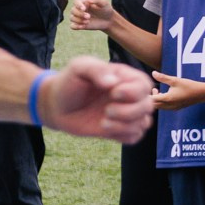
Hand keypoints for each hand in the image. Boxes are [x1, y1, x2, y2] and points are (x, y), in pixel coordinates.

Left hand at [37, 58, 153, 143]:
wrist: (56, 105)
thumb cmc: (69, 83)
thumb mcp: (79, 68)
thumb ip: (96, 69)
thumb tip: (113, 82)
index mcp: (125, 78)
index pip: (145, 86)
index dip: (133, 92)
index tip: (113, 93)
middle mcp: (130, 97)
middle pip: (148, 106)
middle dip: (129, 112)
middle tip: (107, 111)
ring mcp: (125, 114)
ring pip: (144, 123)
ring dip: (126, 126)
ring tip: (104, 123)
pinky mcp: (118, 130)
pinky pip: (135, 137)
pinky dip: (124, 136)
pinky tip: (106, 130)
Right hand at [69, 0, 114, 32]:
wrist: (109, 20)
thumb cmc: (106, 9)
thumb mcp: (104, 3)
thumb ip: (97, 0)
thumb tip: (89, 0)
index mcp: (84, 2)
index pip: (76, 1)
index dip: (78, 5)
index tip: (84, 9)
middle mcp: (80, 9)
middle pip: (73, 10)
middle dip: (80, 14)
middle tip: (89, 16)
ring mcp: (79, 17)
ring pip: (72, 18)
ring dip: (78, 20)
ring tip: (87, 22)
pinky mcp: (80, 24)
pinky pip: (72, 26)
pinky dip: (76, 26)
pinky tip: (82, 26)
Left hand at [149, 73, 194, 109]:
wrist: (202, 93)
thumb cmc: (189, 86)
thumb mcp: (175, 80)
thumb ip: (163, 77)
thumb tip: (153, 73)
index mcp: (167, 99)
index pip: (151, 99)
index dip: (147, 95)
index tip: (147, 88)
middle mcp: (169, 105)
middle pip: (154, 105)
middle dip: (151, 98)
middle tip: (154, 89)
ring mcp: (173, 108)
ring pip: (159, 107)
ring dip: (157, 100)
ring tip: (160, 91)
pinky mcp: (177, 108)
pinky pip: (165, 107)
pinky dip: (162, 103)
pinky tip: (167, 95)